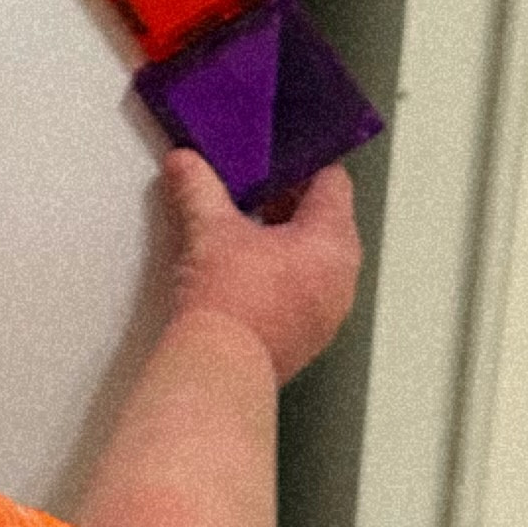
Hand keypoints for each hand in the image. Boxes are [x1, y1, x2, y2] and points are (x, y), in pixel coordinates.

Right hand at [160, 150, 359, 386]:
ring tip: (244, 234)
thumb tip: (186, 164)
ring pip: (316, 260)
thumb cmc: (230, 305)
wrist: (220, 366)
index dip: (302, 165)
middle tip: (252, 193)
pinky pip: (305, 293)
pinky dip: (283, 279)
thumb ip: (198, 187)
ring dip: (286, 244)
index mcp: (333, 242)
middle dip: (288, 205)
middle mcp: (341, 278)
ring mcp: (329, 312)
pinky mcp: (308, 337)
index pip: (333, 183)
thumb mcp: (209, 230)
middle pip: (326, 221)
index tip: (276, 160)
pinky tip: (246, 276)